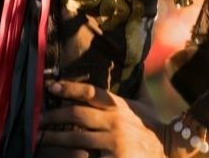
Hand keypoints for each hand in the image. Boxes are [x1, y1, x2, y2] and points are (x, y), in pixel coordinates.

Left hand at [40, 81, 164, 157]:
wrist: (170, 150)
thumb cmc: (153, 125)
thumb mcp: (145, 102)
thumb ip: (136, 83)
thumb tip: (136, 59)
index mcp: (119, 105)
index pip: (90, 93)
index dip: (68, 88)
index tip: (50, 86)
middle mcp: (116, 121)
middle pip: (77, 115)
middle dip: (54, 116)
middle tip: (39, 118)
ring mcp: (114, 143)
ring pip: (76, 139)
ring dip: (55, 138)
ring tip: (41, 137)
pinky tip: (59, 157)